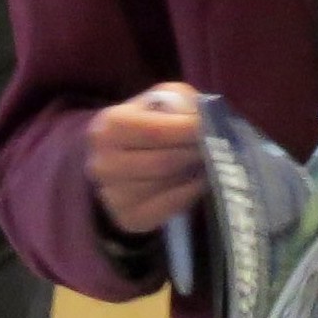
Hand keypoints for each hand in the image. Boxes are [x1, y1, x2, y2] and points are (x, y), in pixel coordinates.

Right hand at [87, 83, 206, 235]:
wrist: (125, 156)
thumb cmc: (150, 121)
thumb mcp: (163, 98)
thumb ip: (179, 102)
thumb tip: (201, 119)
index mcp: (109, 126)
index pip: (154, 131)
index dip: (187, 130)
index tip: (209, 127)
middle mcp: (103, 163)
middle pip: (162, 162)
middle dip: (193, 153)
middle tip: (215, 146)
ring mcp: (112, 195)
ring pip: (166, 186)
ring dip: (192, 174)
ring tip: (205, 161)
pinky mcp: (127, 218)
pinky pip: (169, 208)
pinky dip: (189, 194)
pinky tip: (196, 181)